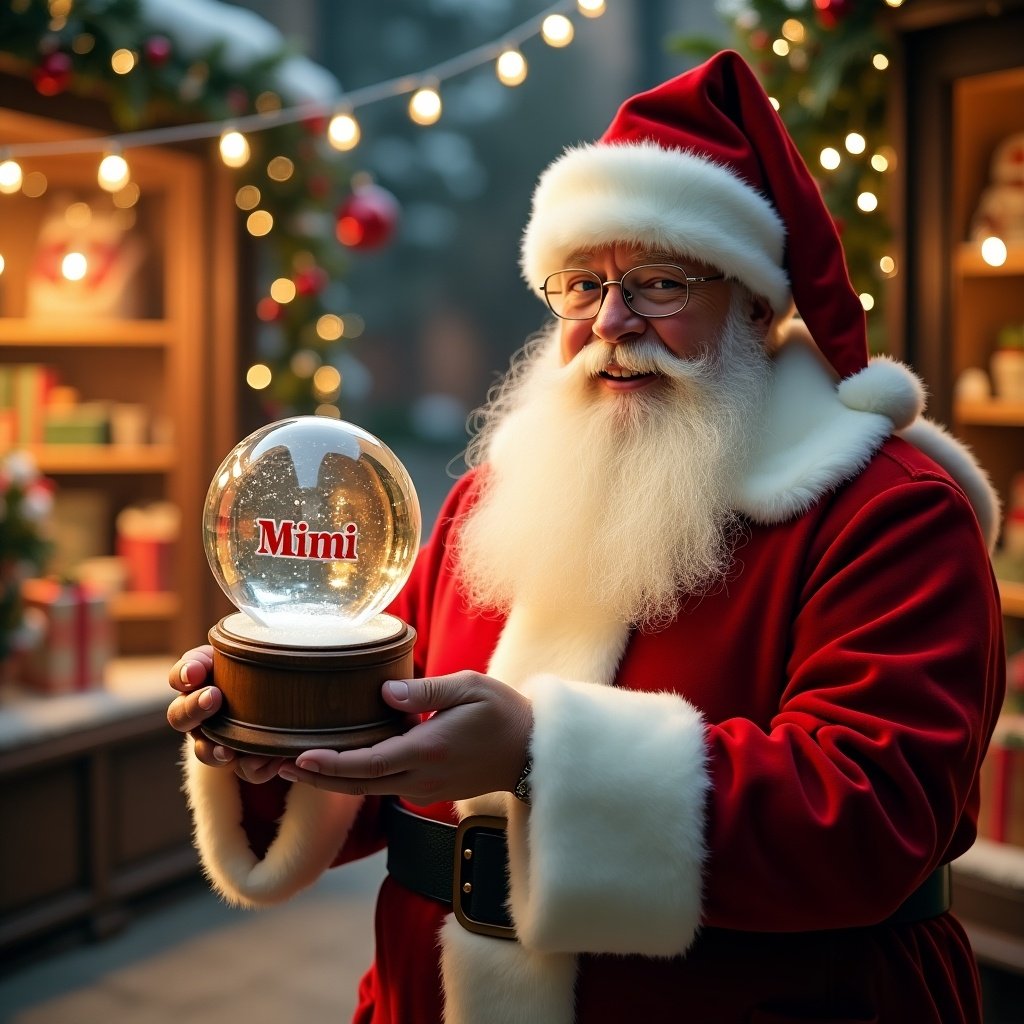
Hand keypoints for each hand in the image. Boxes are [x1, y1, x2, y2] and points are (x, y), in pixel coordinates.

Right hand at [167, 646, 284, 783]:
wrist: (289, 698)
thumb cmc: (267, 667)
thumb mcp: (257, 653)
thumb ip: (248, 647)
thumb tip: (255, 631)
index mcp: (202, 679)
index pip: (180, 675)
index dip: (183, 673)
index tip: (194, 672)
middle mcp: (200, 712)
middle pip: (180, 716)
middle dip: (193, 708)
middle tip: (212, 698)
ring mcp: (216, 739)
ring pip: (204, 751)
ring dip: (213, 751)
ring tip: (227, 751)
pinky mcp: (243, 761)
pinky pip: (243, 771)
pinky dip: (256, 768)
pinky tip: (272, 760)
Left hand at [277, 671, 532, 803]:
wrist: (531, 752)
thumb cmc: (502, 712)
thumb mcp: (470, 688)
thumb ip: (427, 691)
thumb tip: (385, 692)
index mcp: (429, 749)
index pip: (370, 763)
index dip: (332, 763)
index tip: (300, 757)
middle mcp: (422, 775)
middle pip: (359, 784)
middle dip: (318, 777)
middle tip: (278, 766)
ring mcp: (426, 786)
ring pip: (369, 790)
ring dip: (333, 781)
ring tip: (298, 768)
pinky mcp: (429, 787)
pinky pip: (385, 786)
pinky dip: (357, 780)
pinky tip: (341, 765)